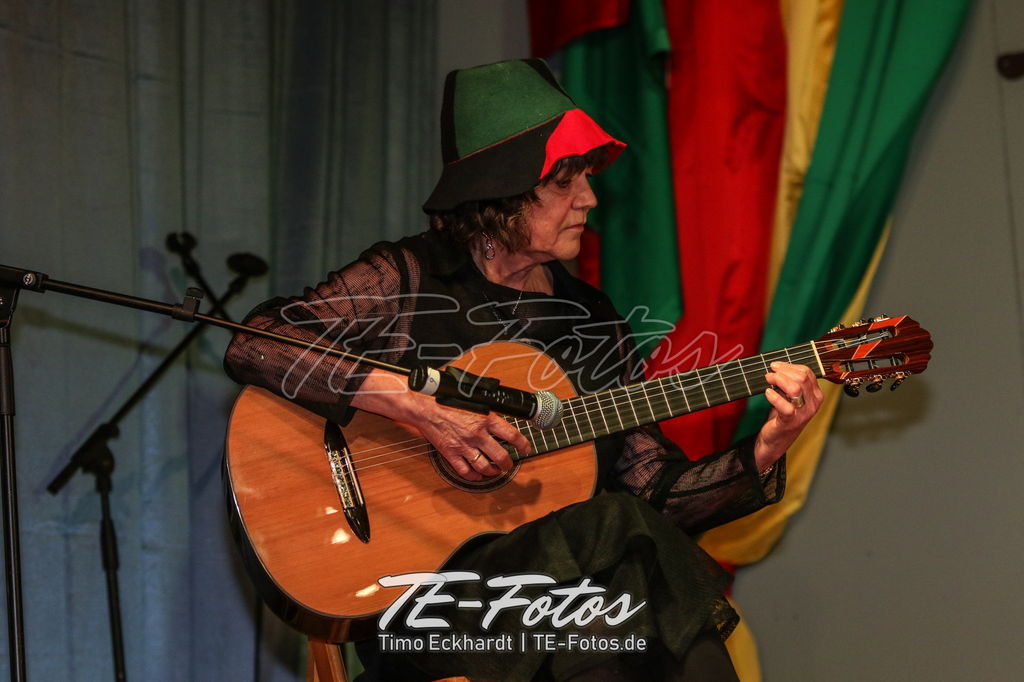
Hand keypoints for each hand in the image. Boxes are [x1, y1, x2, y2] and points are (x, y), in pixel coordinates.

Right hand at [413, 401, 530, 480]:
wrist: (424, 406)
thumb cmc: (446, 398)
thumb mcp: (472, 397)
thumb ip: (487, 405)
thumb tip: (499, 407)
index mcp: (485, 418)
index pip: (512, 435)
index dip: (523, 444)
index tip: (525, 448)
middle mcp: (477, 434)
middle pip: (501, 457)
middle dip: (508, 464)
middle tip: (509, 464)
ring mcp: (464, 446)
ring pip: (485, 467)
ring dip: (493, 472)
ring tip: (495, 471)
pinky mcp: (451, 454)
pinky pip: (465, 471)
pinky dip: (474, 476)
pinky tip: (477, 475)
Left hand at [754, 362, 823, 469]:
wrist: (776, 440)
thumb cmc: (783, 416)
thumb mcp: (790, 397)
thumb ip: (789, 383)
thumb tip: (778, 367)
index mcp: (815, 394)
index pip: (807, 372)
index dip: (789, 366)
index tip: (776, 365)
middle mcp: (813, 403)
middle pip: (802, 378)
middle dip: (783, 371)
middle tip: (770, 373)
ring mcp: (803, 413)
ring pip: (795, 388)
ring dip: (778, 380)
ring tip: (768, 380)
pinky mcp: (791, 422)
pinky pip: (785, 406)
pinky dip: (774, 397)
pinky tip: (767, 393)